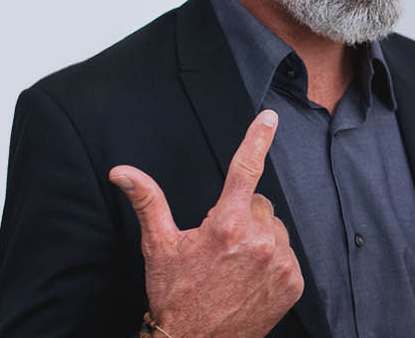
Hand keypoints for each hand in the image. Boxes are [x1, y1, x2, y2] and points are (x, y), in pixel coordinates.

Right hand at [109, 110, 301, 337]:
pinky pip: (287, 254)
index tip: (269, 118)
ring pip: (274, 228)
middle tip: (219, 243)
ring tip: (234, 263)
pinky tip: (249, 277)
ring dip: (258, 237)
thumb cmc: (175, 295)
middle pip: (258, 203)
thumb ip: (147, 202)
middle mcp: (258, 241)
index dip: (257, 139)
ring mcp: (279, 263)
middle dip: (241, 214)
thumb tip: (122, 172)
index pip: (245, 170)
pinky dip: (272, 259)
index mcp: (226, 225)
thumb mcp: (159, 247)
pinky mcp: (292, 282)